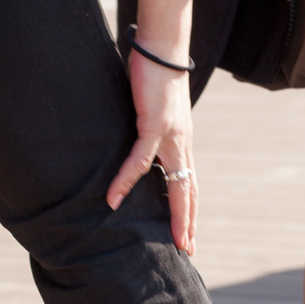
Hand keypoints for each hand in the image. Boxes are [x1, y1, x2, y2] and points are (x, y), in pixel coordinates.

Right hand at [107, 45, 196, 254]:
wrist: (163, 52)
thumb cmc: (157, 79)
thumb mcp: (156, 114)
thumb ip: (152, 134)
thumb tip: (143, 146)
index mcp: (183, 145)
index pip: (189, 186)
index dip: (190, 212)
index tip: (190, 238)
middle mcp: (182, 146)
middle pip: (189, 193)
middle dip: (189, 224)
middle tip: (188, 250)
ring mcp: (172, 138)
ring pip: (176, 184)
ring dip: (175, 215)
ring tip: (173, 241)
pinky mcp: (155, 125)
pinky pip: (140, 159)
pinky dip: (127, 179)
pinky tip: (114, 198)